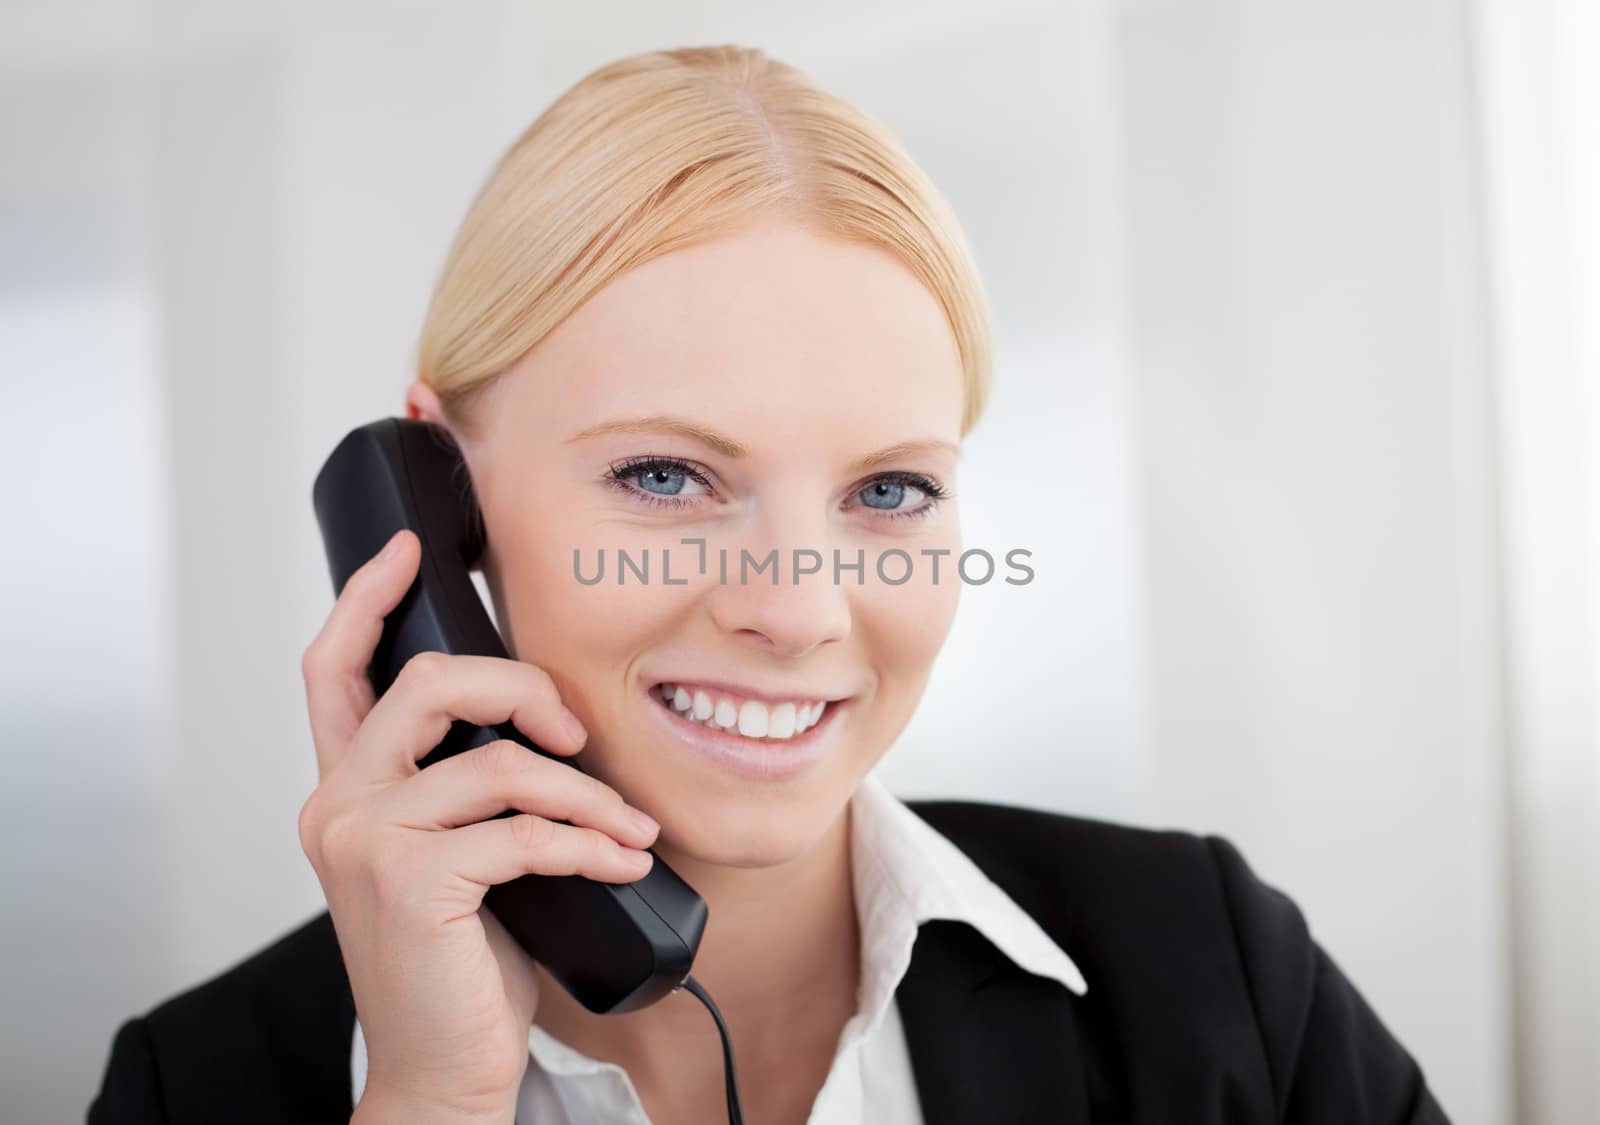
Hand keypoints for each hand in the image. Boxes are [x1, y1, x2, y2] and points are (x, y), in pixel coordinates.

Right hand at [297, 529, 659, 1123]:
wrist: (442, 1067)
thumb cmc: (459, 958)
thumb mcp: (453, 855)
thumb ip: (464, 787)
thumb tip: (543, 719)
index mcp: (345, 790)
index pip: (332, 670)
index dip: (367, 599)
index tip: (411, 550)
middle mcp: (339, 806)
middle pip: (427, 684)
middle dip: (521, 688)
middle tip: (577, 732)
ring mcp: (367, 843)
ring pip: (500, 764)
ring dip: (587, 796)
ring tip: (630, 830)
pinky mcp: (414, 884)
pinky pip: (528, 831)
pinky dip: (592, 843)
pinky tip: (623, 863)